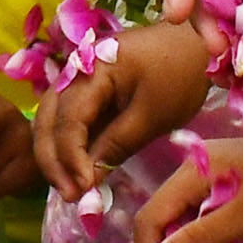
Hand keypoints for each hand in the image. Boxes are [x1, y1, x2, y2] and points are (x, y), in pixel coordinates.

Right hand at [35, 21, 215, 199]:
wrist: (196, 45)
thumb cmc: (181, 75)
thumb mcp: (153, 115)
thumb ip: (117, 145)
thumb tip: (88, 180)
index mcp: (92, 69)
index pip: (68, 120)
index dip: (71, 158)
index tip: (84, 189)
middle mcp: (75, 72)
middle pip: (47, 120)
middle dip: (54, 161)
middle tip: (71, 197)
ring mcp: (77, 80)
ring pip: (50, 122)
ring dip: (56, 156)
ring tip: (71, 190)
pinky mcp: (86, 92)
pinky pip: (66, 120)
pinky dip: (68, 146)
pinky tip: (77, 172)